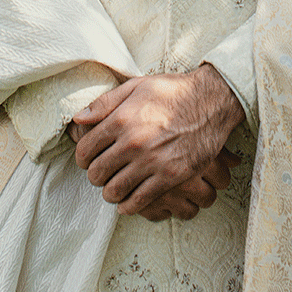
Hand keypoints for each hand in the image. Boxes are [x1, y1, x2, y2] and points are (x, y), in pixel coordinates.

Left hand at [69, 65, 244, 215]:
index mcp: (121, 119)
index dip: (83, 157)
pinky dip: (128, 205)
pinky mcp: (170, 176)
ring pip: (114, 191)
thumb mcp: (137, 86)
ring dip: (110, 191)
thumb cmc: (174, 91)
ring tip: (115, 185)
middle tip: (102, 172)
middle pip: (97, 174)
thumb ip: (105, 102)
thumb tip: (79, 118)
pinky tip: (129, 200)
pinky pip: (139, 201)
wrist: (212, 102)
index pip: (85, 150)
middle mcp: (133, 143)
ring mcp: (151, 162)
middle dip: (95, 175)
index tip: (88, 158)